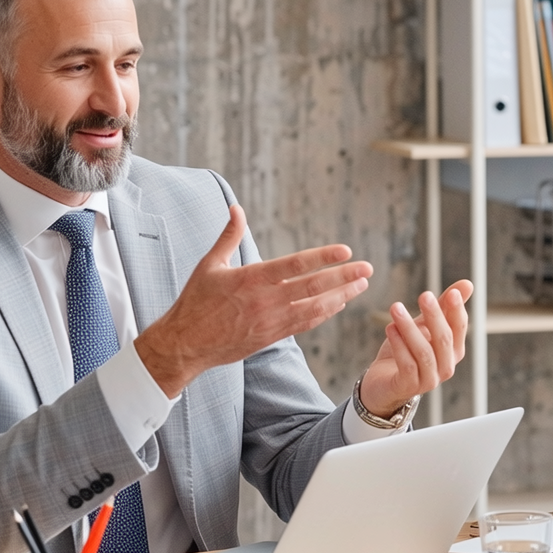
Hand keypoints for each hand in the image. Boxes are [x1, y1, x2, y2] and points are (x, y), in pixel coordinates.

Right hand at [137, 206, 371, 395]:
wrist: (185, 344)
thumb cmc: (195, 301)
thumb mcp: (210, 265)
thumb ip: (228, 236)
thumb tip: (236, 208)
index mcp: (251, 278)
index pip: (294, 265)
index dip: (322, 257)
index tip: (345, 251)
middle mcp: (265, 300)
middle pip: (313, 286)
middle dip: (344, 277)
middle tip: (367, 268)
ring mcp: (271, 321)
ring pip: (315, 307)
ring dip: (341, 296)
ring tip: (361, 285)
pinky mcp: (272, 336)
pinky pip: (305, 323)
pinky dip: (325, 313)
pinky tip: (339, 304)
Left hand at [357, 280, 473, 417]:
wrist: (383, 381)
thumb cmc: (407, 351)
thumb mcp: (424, 325)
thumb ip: (443, 306)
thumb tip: (467, 284)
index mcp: (454, 350)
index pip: (460, 327)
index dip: (457, 310)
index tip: (451, 293)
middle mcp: (446, 366)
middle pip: (444, 339)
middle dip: (435, 316)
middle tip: (424, 296)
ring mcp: (430, 379)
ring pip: (424, 351)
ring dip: (409, 328)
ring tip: (396, 308)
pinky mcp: (409, 386)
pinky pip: (407, 364)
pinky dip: (398, 344)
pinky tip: (390, 327)